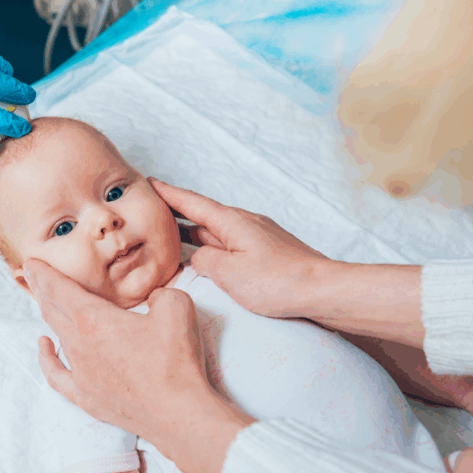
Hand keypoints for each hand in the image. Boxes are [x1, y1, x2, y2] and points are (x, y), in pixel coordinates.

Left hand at [28, 259, 207, 436]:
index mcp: (94, 319)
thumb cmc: (176, 363)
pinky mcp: (86, 397)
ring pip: (57, 336)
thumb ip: (159, 292)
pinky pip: (56, 374)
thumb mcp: (176, 307)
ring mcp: (80, 373)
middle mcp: (79, 345)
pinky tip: (44, 346)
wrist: (179, 414)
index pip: (59, 289)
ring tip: (48, 303)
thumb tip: (153, 297)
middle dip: (41, 290)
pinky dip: (46, 357)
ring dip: (50, 317)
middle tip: (33, 275)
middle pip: (51, 311)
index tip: (31, 263)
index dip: (43, 273)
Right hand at [150, 178, 329, 317]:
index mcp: (232, 222)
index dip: (169, 194)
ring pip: (218, 233)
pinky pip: (233, 246)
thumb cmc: (279, 281)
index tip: (150, 182)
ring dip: (196, 236)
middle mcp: (245, 223)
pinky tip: (211, 261)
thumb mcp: (227, 273)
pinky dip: (216, 249)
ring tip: (174, 240)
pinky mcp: (268, 252)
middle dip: (178, 215)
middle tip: (154, 213)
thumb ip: (203, 261)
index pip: (192, 203)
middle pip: (204, 217)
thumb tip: (197, 257)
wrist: (322, 290)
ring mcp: (259, 237)